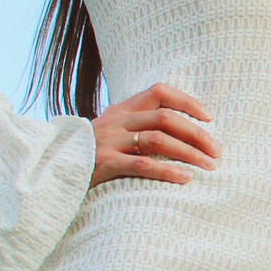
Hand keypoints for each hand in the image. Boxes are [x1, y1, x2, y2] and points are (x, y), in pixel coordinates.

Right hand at [91, 83, 216, 185]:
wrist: (52, 170)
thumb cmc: (92, 154)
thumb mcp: (112, 132)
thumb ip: (138, 126)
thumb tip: (183, 132)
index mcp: (122, 109)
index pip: (159, 92)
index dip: (187, 101)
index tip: (209, 117)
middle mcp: (116, 121)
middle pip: (166, 119)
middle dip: (197, 134)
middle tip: (217, 151)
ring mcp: (109, 141)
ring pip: (158, 140)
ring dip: (189, 153)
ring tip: (208, 166)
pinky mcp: (103, 163)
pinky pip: (142, 165)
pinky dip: (167, 171)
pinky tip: (185, 178)